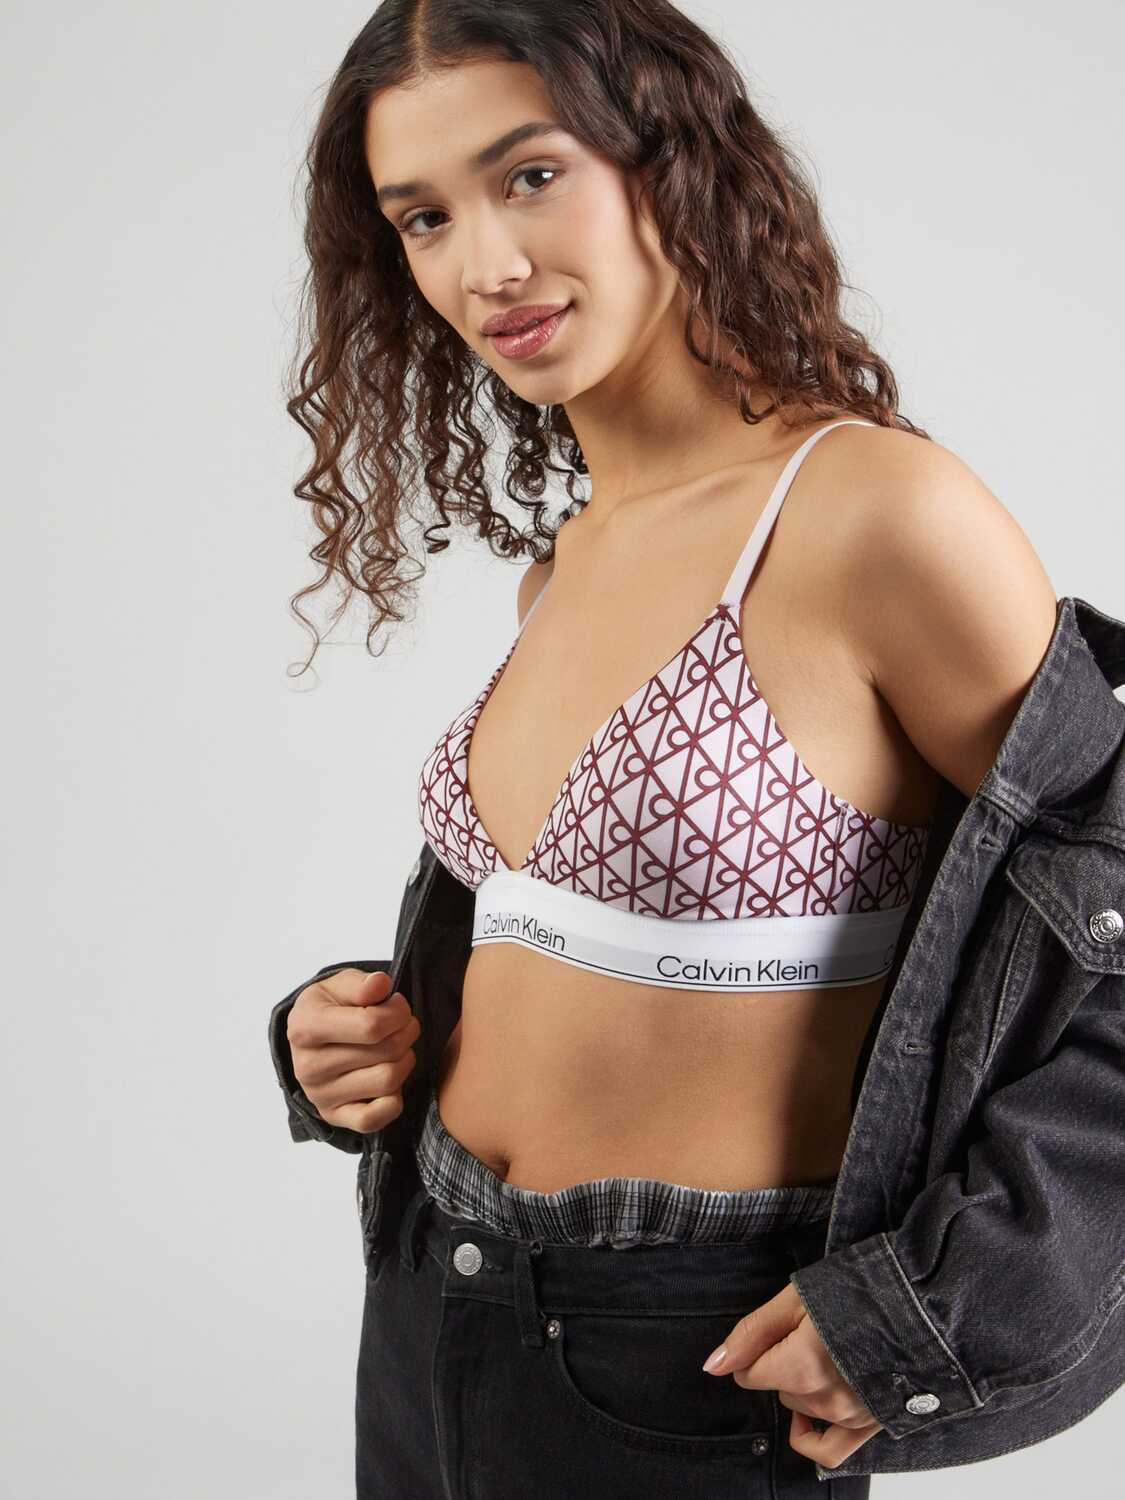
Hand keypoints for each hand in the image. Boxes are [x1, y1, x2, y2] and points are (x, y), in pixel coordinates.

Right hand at [287, 968, 421, 1132]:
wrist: (311, 1039)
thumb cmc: (332, 1007)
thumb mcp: (341, 985)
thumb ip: (362, 984)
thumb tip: (380, 985)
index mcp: (305, 1027)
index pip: (371, 1026)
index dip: (398, 1012)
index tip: (399, 1005)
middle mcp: (308, 1066)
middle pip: (386, 1052)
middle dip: (406, 1033)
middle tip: (404, 1025)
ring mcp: (319, 1095)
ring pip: (388, 1081)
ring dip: (405, 1060)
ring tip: (398, 1048)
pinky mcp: (333, 1116)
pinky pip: (374, 1119)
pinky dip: (393, 1099)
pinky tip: (391, 1079)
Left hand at [702, 1280, 882, 1469]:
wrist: (920, 1303)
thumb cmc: (858, 1291)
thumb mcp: (795, 1300)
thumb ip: (752, 1334)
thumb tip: (713, 1365)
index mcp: (800, 1365)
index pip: (750, 1374)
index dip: (758, 1349)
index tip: (780, 1328)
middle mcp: (823, 1398)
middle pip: (779, 1388)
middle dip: (784, 1362)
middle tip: (811, 1331)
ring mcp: (848, 1415)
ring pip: (801, 1407)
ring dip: (804, 1385)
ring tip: (827, 1350)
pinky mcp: (870, 1425)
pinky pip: (829, 1452)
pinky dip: (812, 1435)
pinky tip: (810, 1415)